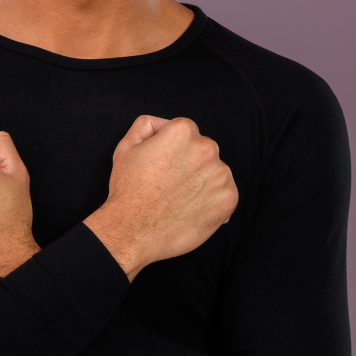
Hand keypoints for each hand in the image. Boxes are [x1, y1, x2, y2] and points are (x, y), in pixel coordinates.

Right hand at [84, 115, 238, 280]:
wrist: (133, 231)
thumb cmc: (128, 190)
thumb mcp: (127, 146)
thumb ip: (147, 125)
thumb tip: (164, 124)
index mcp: (183, 131)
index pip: (187, 133)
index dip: (172, 151)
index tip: (162, 167)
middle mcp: (206, 148)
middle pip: (203, 151)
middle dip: (190, 164)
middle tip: (169, 184)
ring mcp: (220, 174)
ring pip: (214, 172)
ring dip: (202, 182)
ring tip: (179, 199)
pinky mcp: (228, 199)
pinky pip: (225, 194)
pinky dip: (212, 202)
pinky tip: (191, 210)